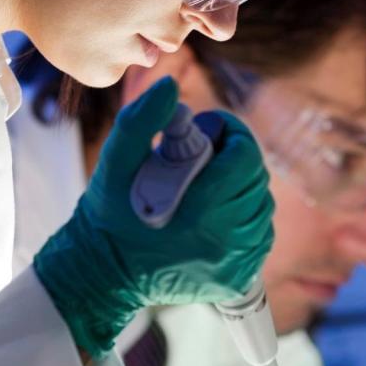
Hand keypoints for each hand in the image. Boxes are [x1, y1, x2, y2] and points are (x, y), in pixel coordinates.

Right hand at [33, 76, 275, 357]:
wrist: (103, 275)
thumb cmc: (108, 215)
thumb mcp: (116, 162)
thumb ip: (142, 120)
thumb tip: (170, 86)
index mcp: (200, 212)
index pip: (244, 156)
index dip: (230, 132)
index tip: (206, 129)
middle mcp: (225, 243)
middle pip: (256, 179)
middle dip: (235, 156)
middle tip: (204, 153)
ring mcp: (234, 265)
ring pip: (262, 207)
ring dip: (243, 187)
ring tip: (210, 182)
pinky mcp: (235, 280)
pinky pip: (259, 237)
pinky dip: (246, 218)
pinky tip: (218, 211)